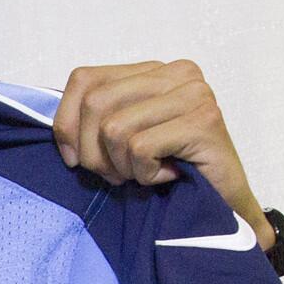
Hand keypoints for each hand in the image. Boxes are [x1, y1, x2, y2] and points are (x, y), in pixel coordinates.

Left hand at [52, 60, 275, 250]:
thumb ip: (95, 118)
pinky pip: (140, 148)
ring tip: (147, 174)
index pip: (84, 78)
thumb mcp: (123, 137)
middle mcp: (178, 73)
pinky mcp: (204, 123)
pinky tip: (168, 177)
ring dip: (122, 166)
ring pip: (115, 128)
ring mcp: (195, 95)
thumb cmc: (171, 173)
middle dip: (93, 151)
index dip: (66, 121)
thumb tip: (57, 128)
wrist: (226, 213)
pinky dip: (145, 174)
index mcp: (154, 69)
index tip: (72, 158)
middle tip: (117, 175)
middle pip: (95, 103)